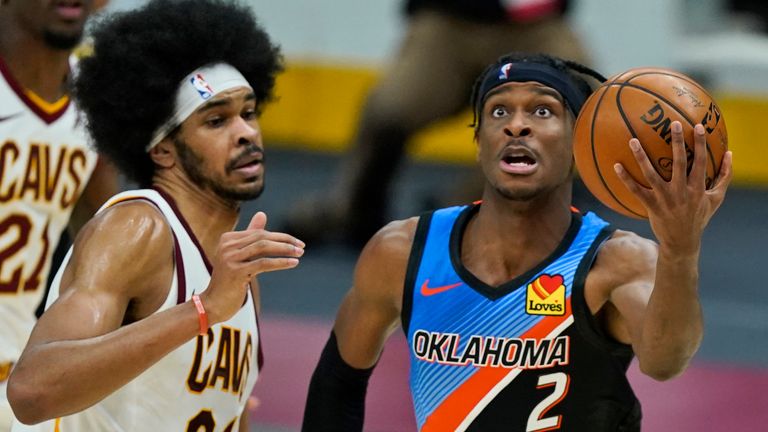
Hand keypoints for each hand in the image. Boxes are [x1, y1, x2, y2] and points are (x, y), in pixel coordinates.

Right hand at [201, 212, 304, 323]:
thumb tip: (262, 213)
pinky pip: (263, 263)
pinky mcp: (236, 271)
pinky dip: (281, 262)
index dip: (280, 237)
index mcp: (227, 238)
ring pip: (263, 247)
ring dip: (285, 249)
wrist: (213, 303)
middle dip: (285, 241)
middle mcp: (227, 245)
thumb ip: (250, 236)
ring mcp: (230, 258)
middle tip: (302, 246)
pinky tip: (293, 263)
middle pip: (262, 237)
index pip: (259, 233)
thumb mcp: (240, 256)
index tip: (296, 242)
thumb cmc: (229, 280)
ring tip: (300, 253)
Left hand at [613, 121, 732, 253]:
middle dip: (676, 142)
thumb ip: (724, 176)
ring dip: (641, 156)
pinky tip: (616, 166)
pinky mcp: (651, 205)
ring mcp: (665, 198)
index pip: (701, 161)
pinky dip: (625, 178)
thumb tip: (730, 154)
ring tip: (632, 140)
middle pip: (679, 163)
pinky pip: (635, 190)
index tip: (698, 126)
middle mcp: (681, 191)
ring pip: (651, 174)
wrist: (682, 241)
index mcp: (697, 188)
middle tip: (672, 124)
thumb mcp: (716, 198)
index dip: (699, 144)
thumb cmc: (699, 216)